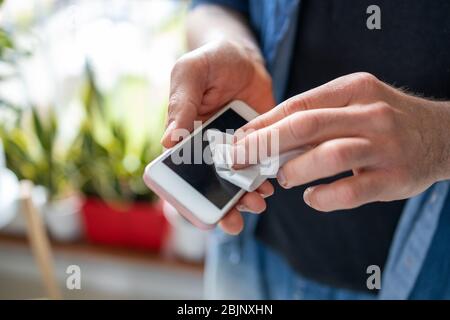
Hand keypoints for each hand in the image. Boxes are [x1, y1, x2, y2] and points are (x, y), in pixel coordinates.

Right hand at [162, 40, 275, 233]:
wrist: (245, 56)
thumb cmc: (211, 61)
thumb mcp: (190, 73)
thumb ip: (181, 104)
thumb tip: (168, 141)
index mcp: (185, 138)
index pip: (181, 175)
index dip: (187, 199)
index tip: (199, 214)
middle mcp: (209, 150)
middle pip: (211, 187)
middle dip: (222, 208)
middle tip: (233, 223)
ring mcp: (236, 149)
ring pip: (238, 182)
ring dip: (245, 198)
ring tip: (257, 204)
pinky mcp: (259, 144)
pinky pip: (261, 167)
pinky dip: (264, 180)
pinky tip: (269, 186)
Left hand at [234, 72, 449, 211]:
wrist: (441, 136)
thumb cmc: (385, 119)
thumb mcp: (354, 102)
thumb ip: (317, 115)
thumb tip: (267, 138)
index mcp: (354, 89)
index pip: (299, 104)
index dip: (263, 123)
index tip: (239, 139)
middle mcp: (370, 114)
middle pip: (308, 125)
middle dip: (266, 144)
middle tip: (240, 159)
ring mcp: (384, 146)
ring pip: (331, 155)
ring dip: (297, 169)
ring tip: (282, 178)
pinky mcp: (393, 178)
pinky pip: (351, 190)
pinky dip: (324, 197)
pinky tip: (311, 197)